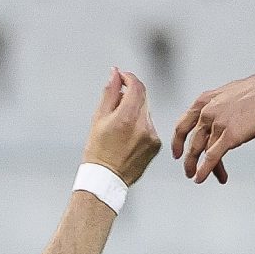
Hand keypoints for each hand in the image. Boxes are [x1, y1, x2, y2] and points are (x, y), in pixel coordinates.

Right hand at [82, 67, 160, 185]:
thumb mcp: (98, 118)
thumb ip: (110, 93)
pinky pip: (149, 126)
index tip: (121, 77)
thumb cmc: (98, 150)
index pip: (136, 86)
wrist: (106, 179)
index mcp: (127, 117)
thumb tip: (115, 74)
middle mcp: (143, 125)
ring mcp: (152, 135)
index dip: (129, 77)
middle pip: (142, 97)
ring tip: (119, 127)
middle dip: (130, 95)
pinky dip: (140, 126)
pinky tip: (127, 139)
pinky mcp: (156, 144)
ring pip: (146, 112)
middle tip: (115, 104)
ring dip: (135, 111)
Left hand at [172, 64, 254, 183]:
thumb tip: (216, 120)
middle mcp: (207, 112)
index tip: (177, 152)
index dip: (177, 141)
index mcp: (204, 101)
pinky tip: (201, 177)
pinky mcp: (230, 136)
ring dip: (200, 167)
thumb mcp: (227, 94)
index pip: (182, 124)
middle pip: (192, 142)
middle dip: (189, 160)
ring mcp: (217, 124)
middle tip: (188, 170)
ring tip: (199, 177)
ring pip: (202, 151)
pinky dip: (204, 170)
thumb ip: (217, 107)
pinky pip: (211, 157)